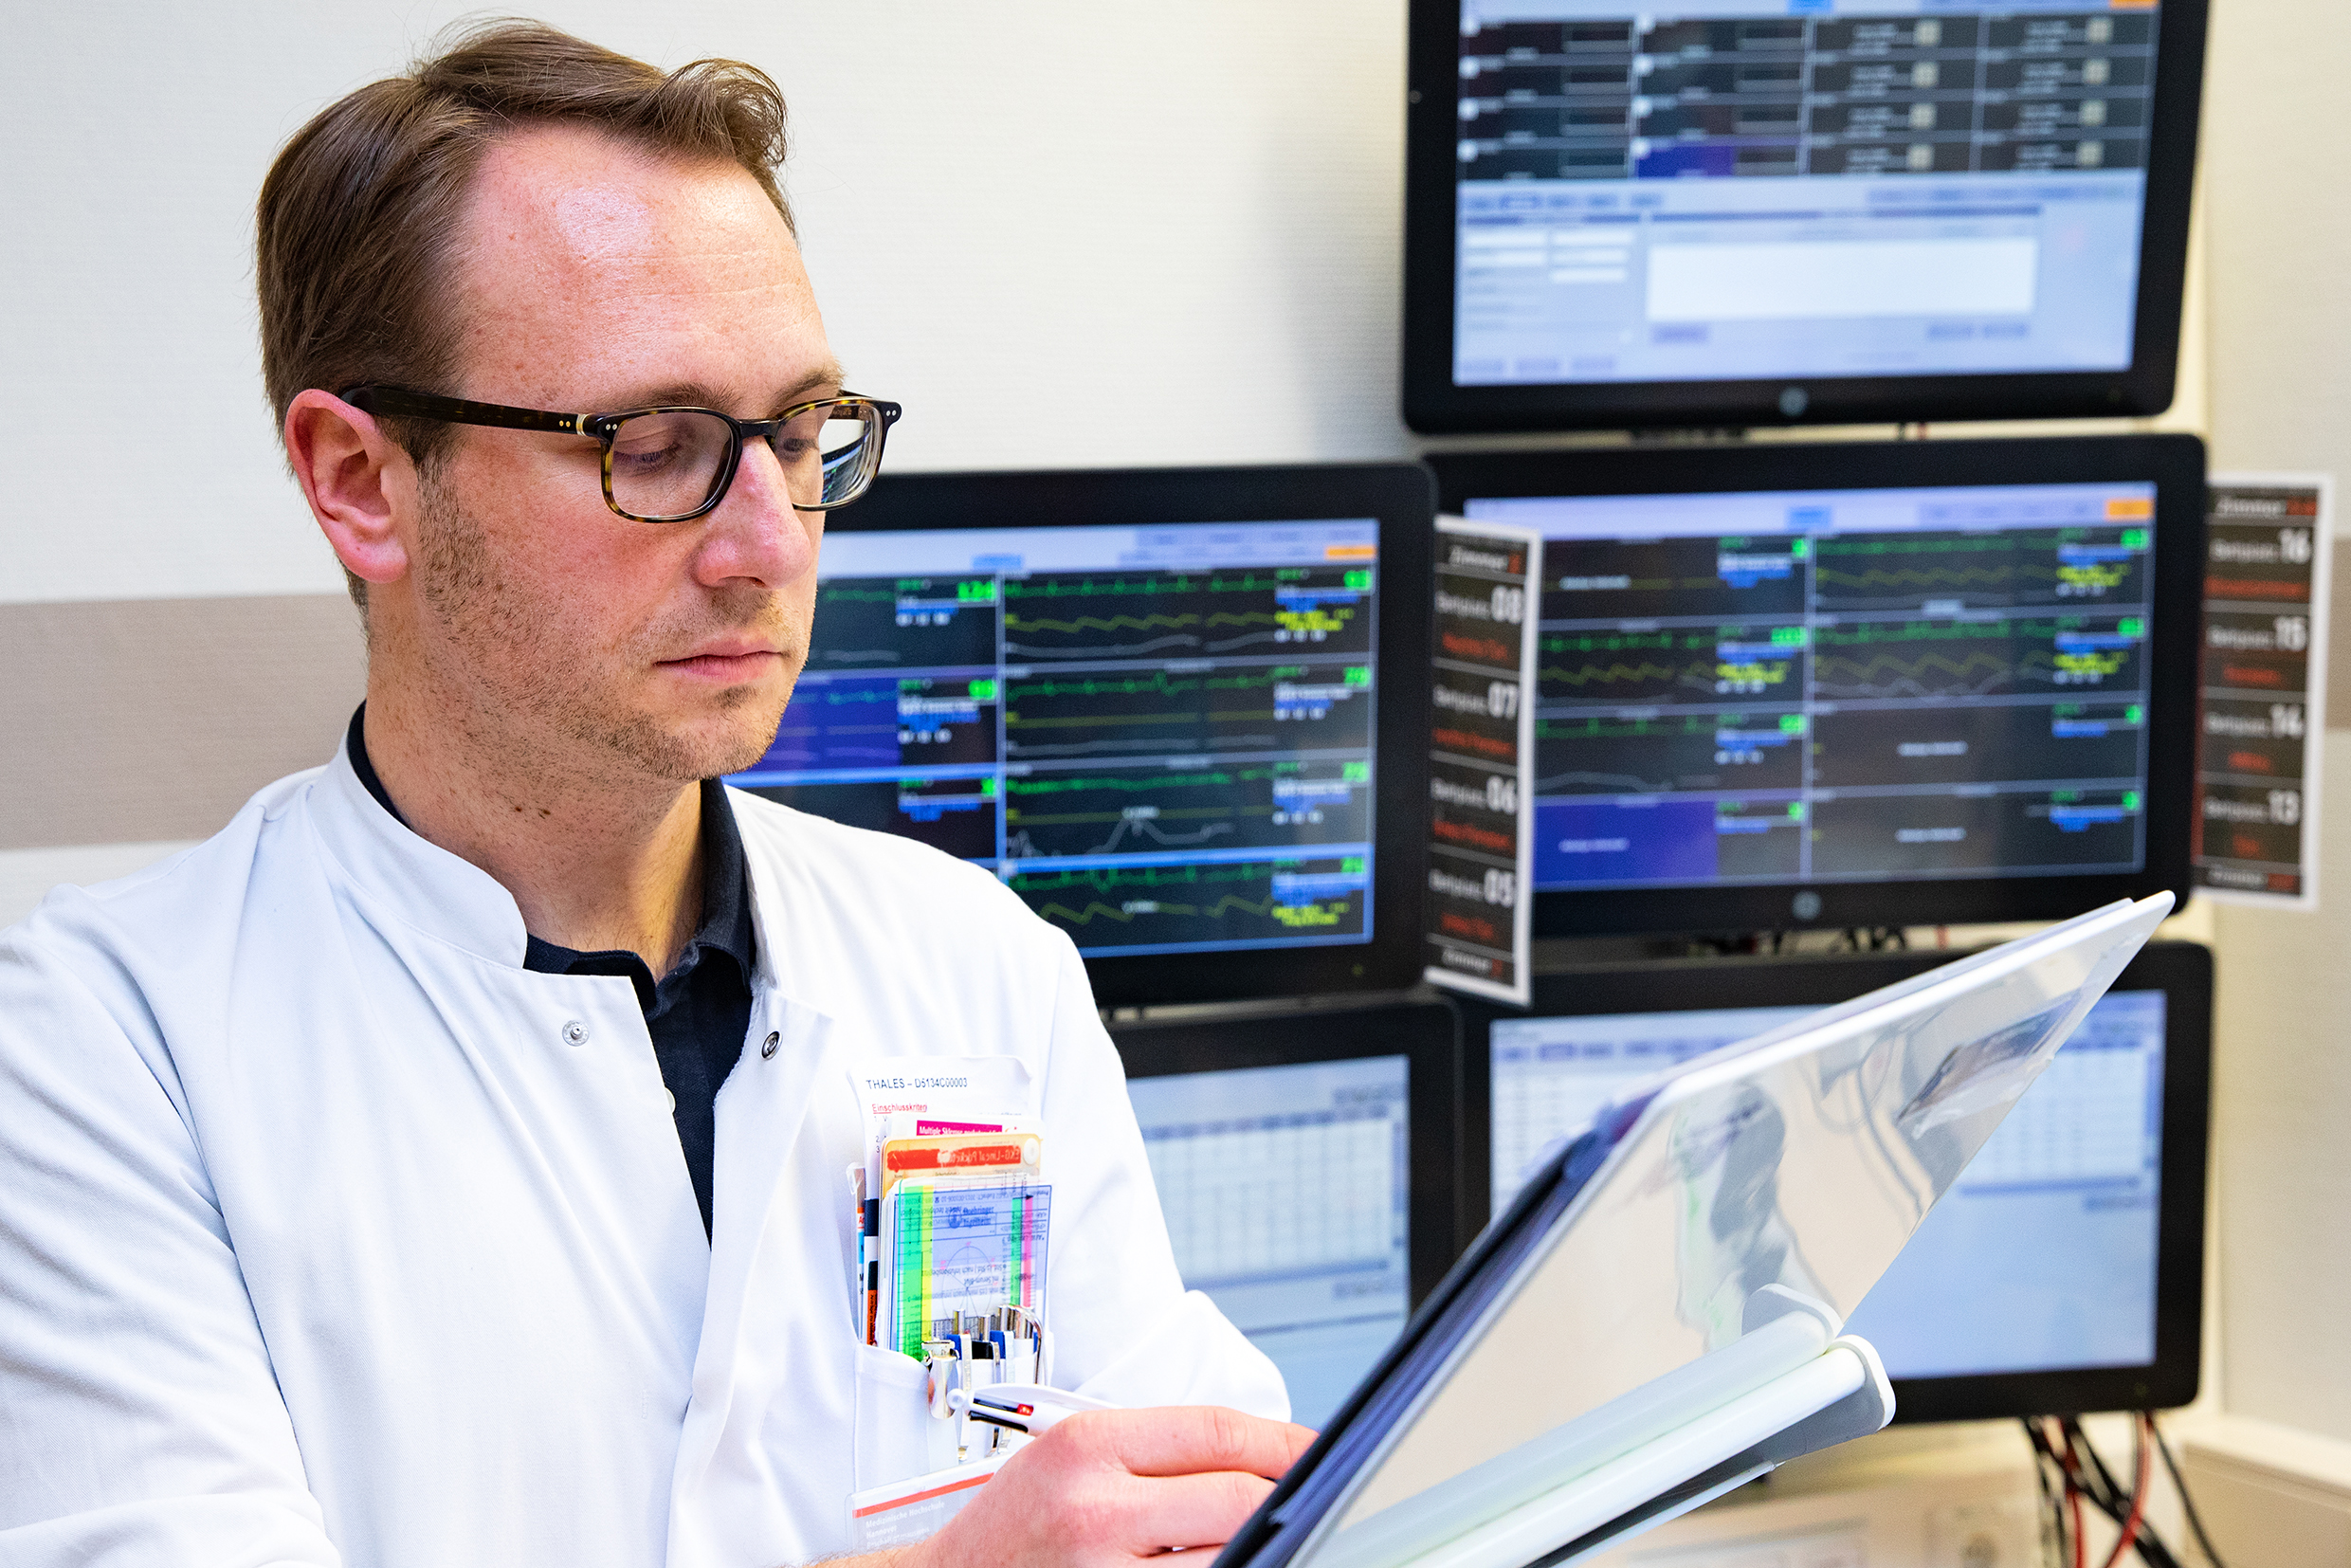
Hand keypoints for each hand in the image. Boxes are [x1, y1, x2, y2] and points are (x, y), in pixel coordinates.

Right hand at [912, 1405, 1316, 1567]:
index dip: (1284, 1440)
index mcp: (1084, 1446)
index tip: (1313, 1450)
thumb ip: (1151, 1453)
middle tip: (1310, 1504)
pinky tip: (1229, 1564)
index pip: (1217, 1430)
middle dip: (1287, 1502)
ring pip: (1230, 1555)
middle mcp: (1093, 1509)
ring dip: (1259, 1549)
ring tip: (1265, 1540)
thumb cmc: (1006, 1530)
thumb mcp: (1064, 1459)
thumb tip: (1258, 1458)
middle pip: (1238, 1497)